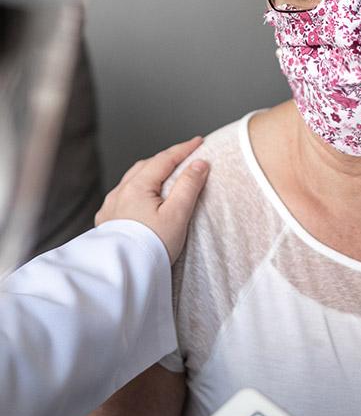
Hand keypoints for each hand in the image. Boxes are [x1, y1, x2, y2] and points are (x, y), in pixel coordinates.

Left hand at [95, 137, 208, 262]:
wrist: (123, 273)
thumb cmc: (152, 247)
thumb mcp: (177, 215)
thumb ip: (188, 186)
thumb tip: (199, 164)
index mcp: (137, 187)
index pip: (164, 159)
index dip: (183, 149)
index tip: (199, 141)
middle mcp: (120, 193)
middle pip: (146, 166)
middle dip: (166, 159)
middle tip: (185, 156)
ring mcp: (110, 207)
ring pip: (132, 180)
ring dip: (150, 172)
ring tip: (166, 174)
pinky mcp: (106, 222)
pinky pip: (122, 196)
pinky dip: (137, 189)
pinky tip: (142, 197)